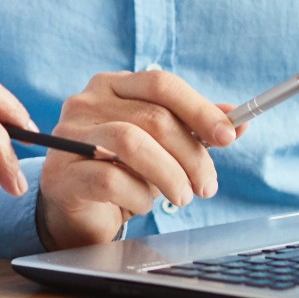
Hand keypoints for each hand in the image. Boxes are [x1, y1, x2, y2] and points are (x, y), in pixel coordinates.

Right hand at [36, 69, 240, 250]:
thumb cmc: (121, 173)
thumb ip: (193, 130)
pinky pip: (110, 179)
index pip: (161, 84)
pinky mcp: (61, 173)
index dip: (199, 109)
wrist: (77, 213)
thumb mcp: (161, 147)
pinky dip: (137, 196)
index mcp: (112, 86)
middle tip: (207, 185)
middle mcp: (86, 102)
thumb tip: (238, 122)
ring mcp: (69, 137)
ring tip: (183, 196)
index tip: (228, 136)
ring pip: (131, 143)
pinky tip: (141, 204)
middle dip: (191, 154)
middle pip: (153, 117)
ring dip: (169, 174)